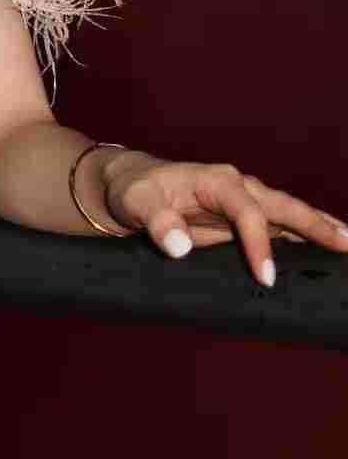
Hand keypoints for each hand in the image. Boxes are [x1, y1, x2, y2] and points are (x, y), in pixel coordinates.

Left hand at [100, 150, 347, 287]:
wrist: (132, 187)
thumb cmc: (135, 192)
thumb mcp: (137, 203)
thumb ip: (156, 221)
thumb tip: (178, 245)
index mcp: (216, 180)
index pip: (247, 211)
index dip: (258, 243)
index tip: (265, 278)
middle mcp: (237, 187)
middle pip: (283, 206)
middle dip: (316, 225)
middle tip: (347, 245)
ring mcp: (244, 202)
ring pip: (288, 215)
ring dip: (319, 229)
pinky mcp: (244, 218)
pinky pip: (280, 227)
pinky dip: (304, 238)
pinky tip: (323, 252)